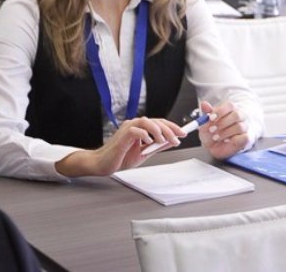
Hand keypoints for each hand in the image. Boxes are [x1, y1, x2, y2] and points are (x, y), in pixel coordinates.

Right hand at [55, 116, 184, 176]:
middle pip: (156, 121)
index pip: (159, 123)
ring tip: (164, 140)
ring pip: (147, 122)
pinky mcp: (123, 135)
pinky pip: (137, 130)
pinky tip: (149, 143)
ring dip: (159, 130)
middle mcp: (134, 125)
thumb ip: (157, 146)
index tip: (183, 133)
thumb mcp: (144, 153)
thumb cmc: (120, 158)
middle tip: (178, 138)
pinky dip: (145, 135)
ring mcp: (128, 128)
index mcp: (140, 128)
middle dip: (170, 129)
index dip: (172, 127)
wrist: (102, 164)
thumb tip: (171, 141)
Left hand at [199, 100, 250, 159]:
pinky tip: (226, 141)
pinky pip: (245, 137)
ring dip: (225, 133)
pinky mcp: (247, 138)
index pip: (230, 106)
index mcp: (231, 110)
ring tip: (215, 138)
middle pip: (236, 115)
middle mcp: (240, 117)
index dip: (220, 111)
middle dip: (222, 123)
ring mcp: (244, 127)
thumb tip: (204, 104)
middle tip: (211, 130)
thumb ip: (206, 113)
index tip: (210, 118)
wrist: (216, 146)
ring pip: (239, 127)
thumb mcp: (206, 123)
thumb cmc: (212, 132)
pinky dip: (234, 140)